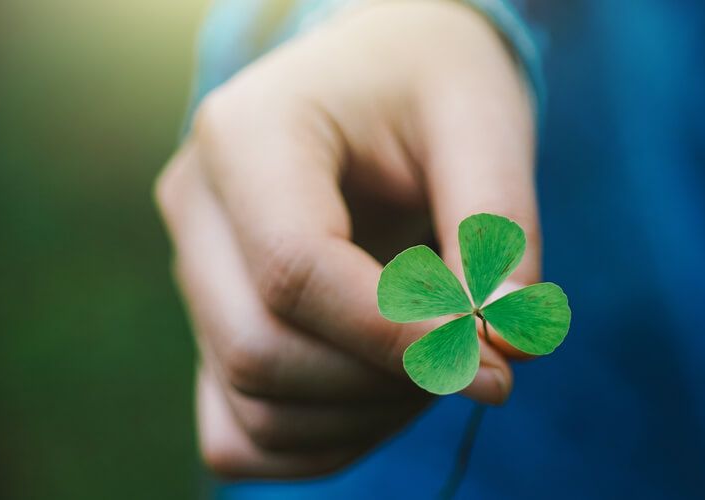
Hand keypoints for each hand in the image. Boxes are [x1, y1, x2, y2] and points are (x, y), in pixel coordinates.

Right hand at [155, 0, 539, 478]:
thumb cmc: (434, 84)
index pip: (296, 271)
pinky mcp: (212, 325)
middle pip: (261, 352)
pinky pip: (241, 434)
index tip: (494, 363)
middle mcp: (197, 206)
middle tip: (481, 355)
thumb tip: (510, 349)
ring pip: (253, 408)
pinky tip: (395, 391)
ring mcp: (195, 273)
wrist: (385, 73)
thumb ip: (497, 233)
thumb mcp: (483, 124)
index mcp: (248, 134)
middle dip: (388, 382)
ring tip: (444, 358)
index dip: (399, 336)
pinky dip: (326, 441)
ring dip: (368, 415)